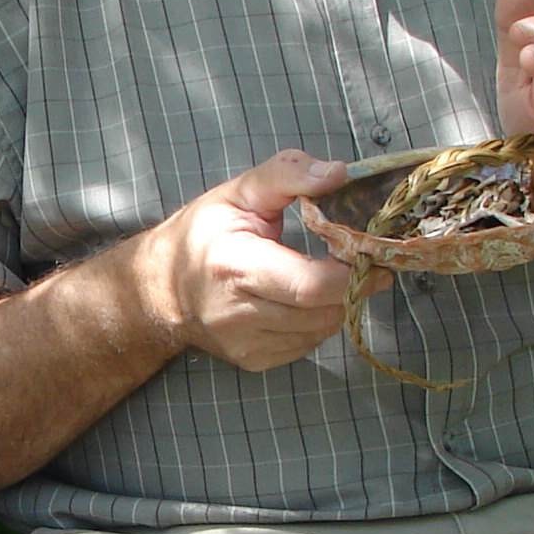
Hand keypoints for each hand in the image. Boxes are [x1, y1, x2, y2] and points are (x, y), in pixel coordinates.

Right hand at [134, 149, 371, 371]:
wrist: (162, 286)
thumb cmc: (204, 233)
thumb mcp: (240, 191)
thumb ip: (289, 175)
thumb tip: (338, 173)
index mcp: (234, 266)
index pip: (310, 284)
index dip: (352, 271)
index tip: (371, 252)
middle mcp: (236, 313)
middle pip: (322, 311)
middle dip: (354, 285)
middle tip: (365, 261)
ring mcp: (244, 343)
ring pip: (321, 330)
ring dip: (338, 303)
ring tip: (333, 275)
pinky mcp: (253, 360)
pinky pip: (308, 344)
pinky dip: (319, 321)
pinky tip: (306, 298)